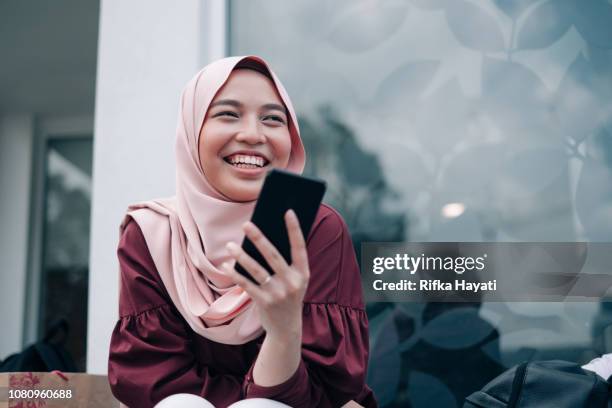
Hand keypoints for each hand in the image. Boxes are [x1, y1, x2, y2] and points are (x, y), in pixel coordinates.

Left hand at [221, 209, 309, 340]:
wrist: (286, 328)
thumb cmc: (288, 296)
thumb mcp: (294, 280)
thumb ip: (285, 263)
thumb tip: (264, 238)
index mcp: (303, 273)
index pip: (299, 246)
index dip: (295, 229)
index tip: (288, 211)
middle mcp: (292, 282)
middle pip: (273, 255)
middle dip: (259, 238)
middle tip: (245, 224)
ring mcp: (278, 293)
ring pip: (256, 270)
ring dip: (241, 256)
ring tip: (230, 246)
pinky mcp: (265, 302)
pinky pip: (247, 284)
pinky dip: (236, 273)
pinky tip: (227, 265)